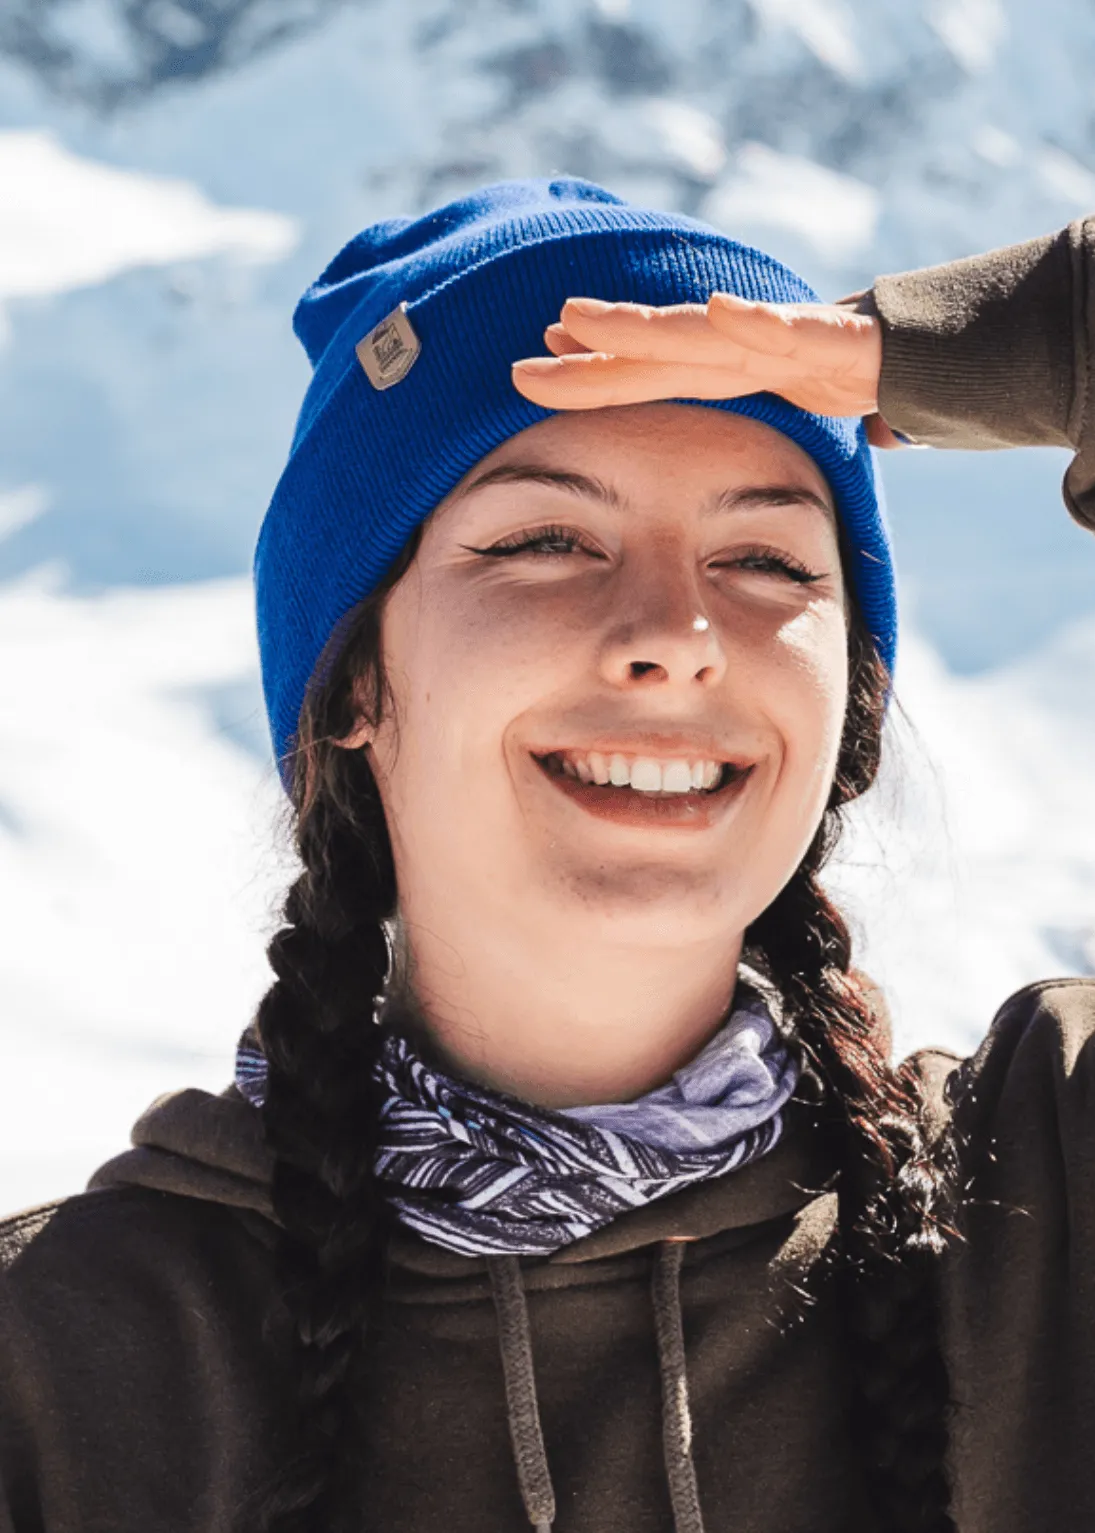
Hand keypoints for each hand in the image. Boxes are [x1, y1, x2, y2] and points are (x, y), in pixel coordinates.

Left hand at [511, 293, 901, 448]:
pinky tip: (724, 310)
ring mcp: (788, 340)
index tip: (528, 372)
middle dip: (592, 350)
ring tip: (583, 318)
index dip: (591, 375)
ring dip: (642, 327)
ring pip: (704, 334)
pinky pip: (796, 332)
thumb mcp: (782, 418)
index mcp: (727, 373)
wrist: (934, 350)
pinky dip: (760, 321)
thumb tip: (697, 489)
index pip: (647, 375)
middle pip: (657, 353)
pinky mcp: (840, 341)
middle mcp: (746, 350)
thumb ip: (744, 440)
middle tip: (525, 356)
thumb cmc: (850, 380)